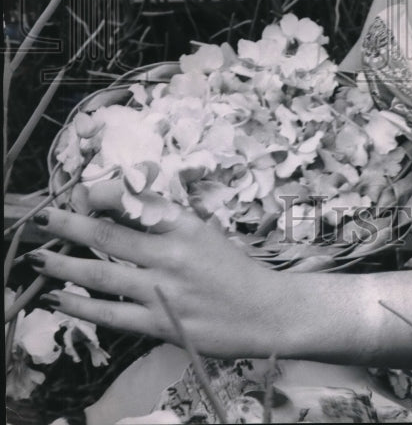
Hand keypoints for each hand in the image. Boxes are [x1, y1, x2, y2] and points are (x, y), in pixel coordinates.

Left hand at [28, 182, 282, 357]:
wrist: (265, 311)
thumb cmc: (232, 269)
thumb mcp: (203, 233)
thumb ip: (165, 223)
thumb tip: (120, 211)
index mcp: (185, 224)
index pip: (133, 202)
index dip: (101, 196)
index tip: (80, 194)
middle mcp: (172, 253)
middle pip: (109, 234)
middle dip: (70, 226)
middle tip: (45, 220)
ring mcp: (164, 289)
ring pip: (102, 273)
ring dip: (65, 265)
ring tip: (40, 259)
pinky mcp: (160, 323)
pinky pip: (111, 313)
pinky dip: (81, 306)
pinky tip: (61, 299)